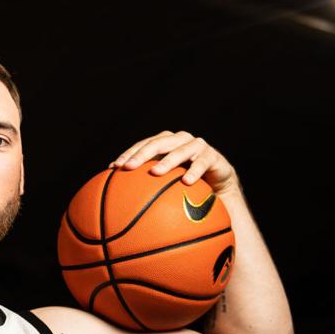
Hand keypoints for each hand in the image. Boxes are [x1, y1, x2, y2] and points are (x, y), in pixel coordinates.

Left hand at [108, 130, 239, 196]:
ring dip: (167, 161)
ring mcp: (197, 146)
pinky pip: (203, 163)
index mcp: (166, 142)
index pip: (143, 144)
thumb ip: (145, 182)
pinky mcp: (213, 156)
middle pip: (158, 143)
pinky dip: (194, 171)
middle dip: (142, 154)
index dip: (129, 153)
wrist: (219, 186)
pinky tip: (186, 182)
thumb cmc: (186, 184)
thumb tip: (116, 193)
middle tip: (129, 167)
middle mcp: (180, 140)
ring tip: (155, 173)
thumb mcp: (166, 182)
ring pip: (180, 151)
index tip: (115, 167)